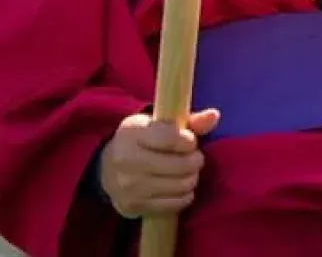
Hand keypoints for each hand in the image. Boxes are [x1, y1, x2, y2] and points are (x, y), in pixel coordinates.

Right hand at [98, 109, 219, 217]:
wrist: (107, 170)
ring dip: (192, 178)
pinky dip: (184, 195)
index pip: (172, 138)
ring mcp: (128, 186)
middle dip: (195, 161)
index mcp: (132, 132)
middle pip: (180, 165)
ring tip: (189, 172)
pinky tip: (181, 187)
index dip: (189, 141)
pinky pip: (174, 204)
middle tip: (195, 159)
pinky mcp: (133, 207)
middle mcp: (126, 159)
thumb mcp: (158, 125)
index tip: (190, 142)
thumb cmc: (141, 142)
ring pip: (180, 185)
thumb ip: (189, 121)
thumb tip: (214, 116)